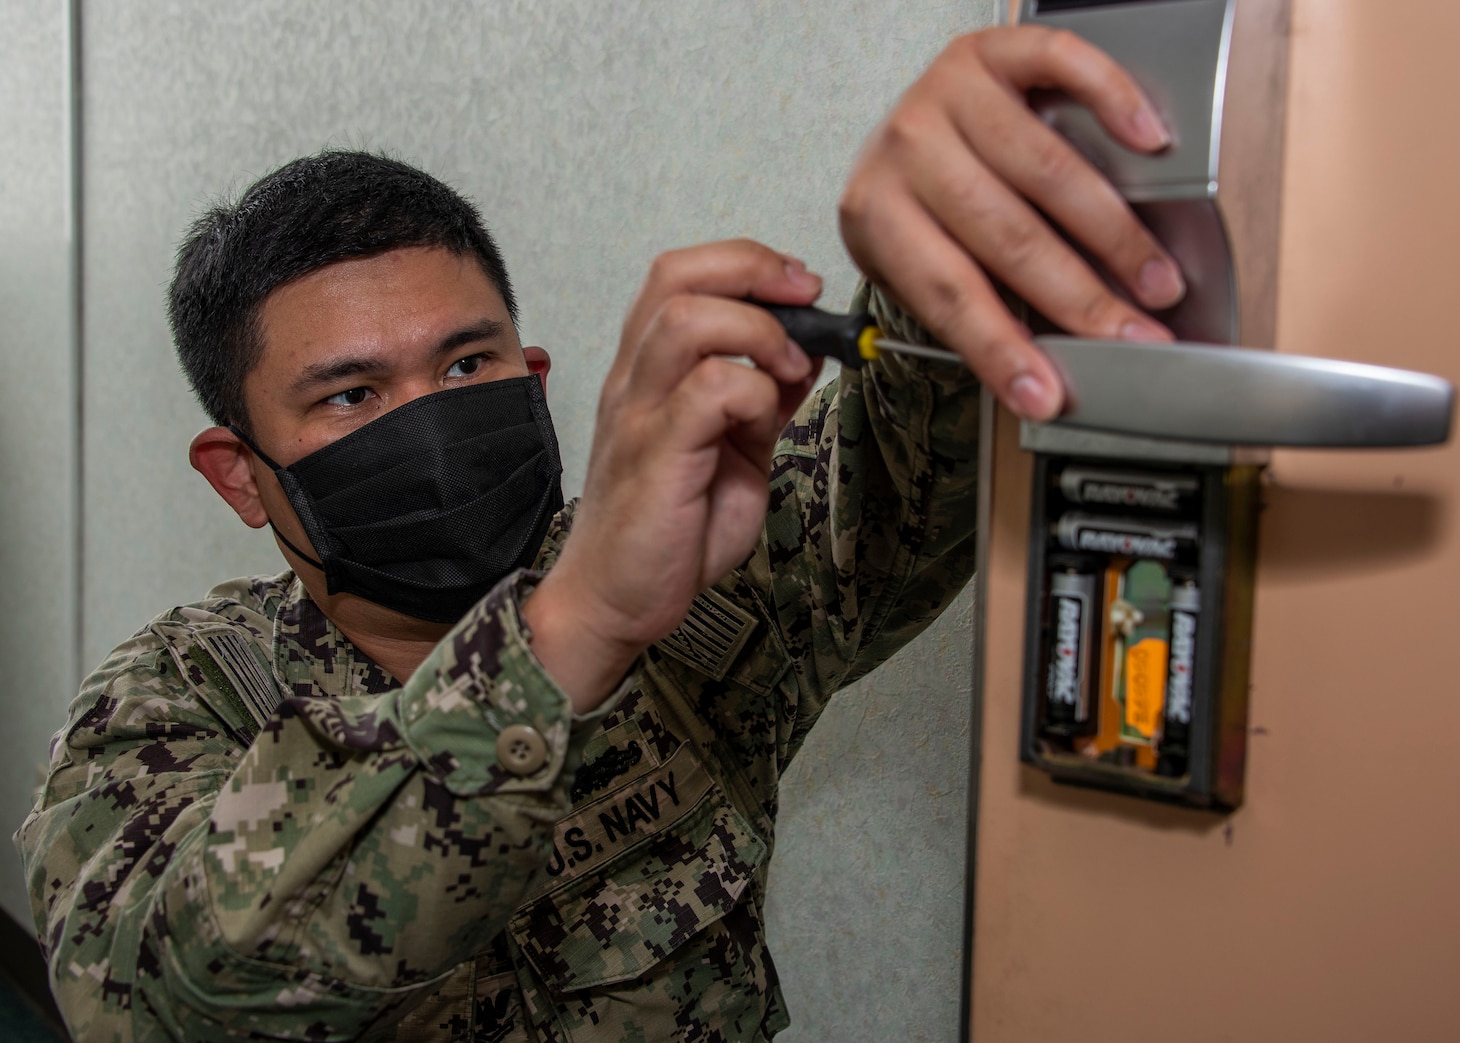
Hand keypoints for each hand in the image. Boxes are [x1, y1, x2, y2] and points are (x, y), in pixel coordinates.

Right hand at [522, 240, 822, 710]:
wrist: (616, 599)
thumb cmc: (669, 530)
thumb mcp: (733, 449)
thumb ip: (760, 401)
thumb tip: (806, 355)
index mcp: (649, 371)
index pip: (682, 274)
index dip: (747, 263)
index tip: (801, 289)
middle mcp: (634, 380)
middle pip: (678, 276)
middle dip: (756, 272)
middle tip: (806, 303)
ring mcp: (638, 413)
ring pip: (688, 318)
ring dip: (759, 332)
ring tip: (789, 370)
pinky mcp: (654, 454)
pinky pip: (709, 389)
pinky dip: (754, 394)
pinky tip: (765, 424)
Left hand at [840, 25, 1183, 420]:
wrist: (896, 129)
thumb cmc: (912, 206)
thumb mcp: (913, 265)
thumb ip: (965, 307)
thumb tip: (1037, 376)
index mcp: (876, 214)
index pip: (949, 293)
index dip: (1002, 348)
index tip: (1047, 392)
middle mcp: (907, 147)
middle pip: (1008, 235)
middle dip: (1080, 297)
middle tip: (1131, 335)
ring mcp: (948, 91)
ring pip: (1044, 168)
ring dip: (1111, 230)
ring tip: (1152, 275)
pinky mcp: (993, 49)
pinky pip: (1061, 66)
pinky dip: (1112, 100)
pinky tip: (1147, 142)